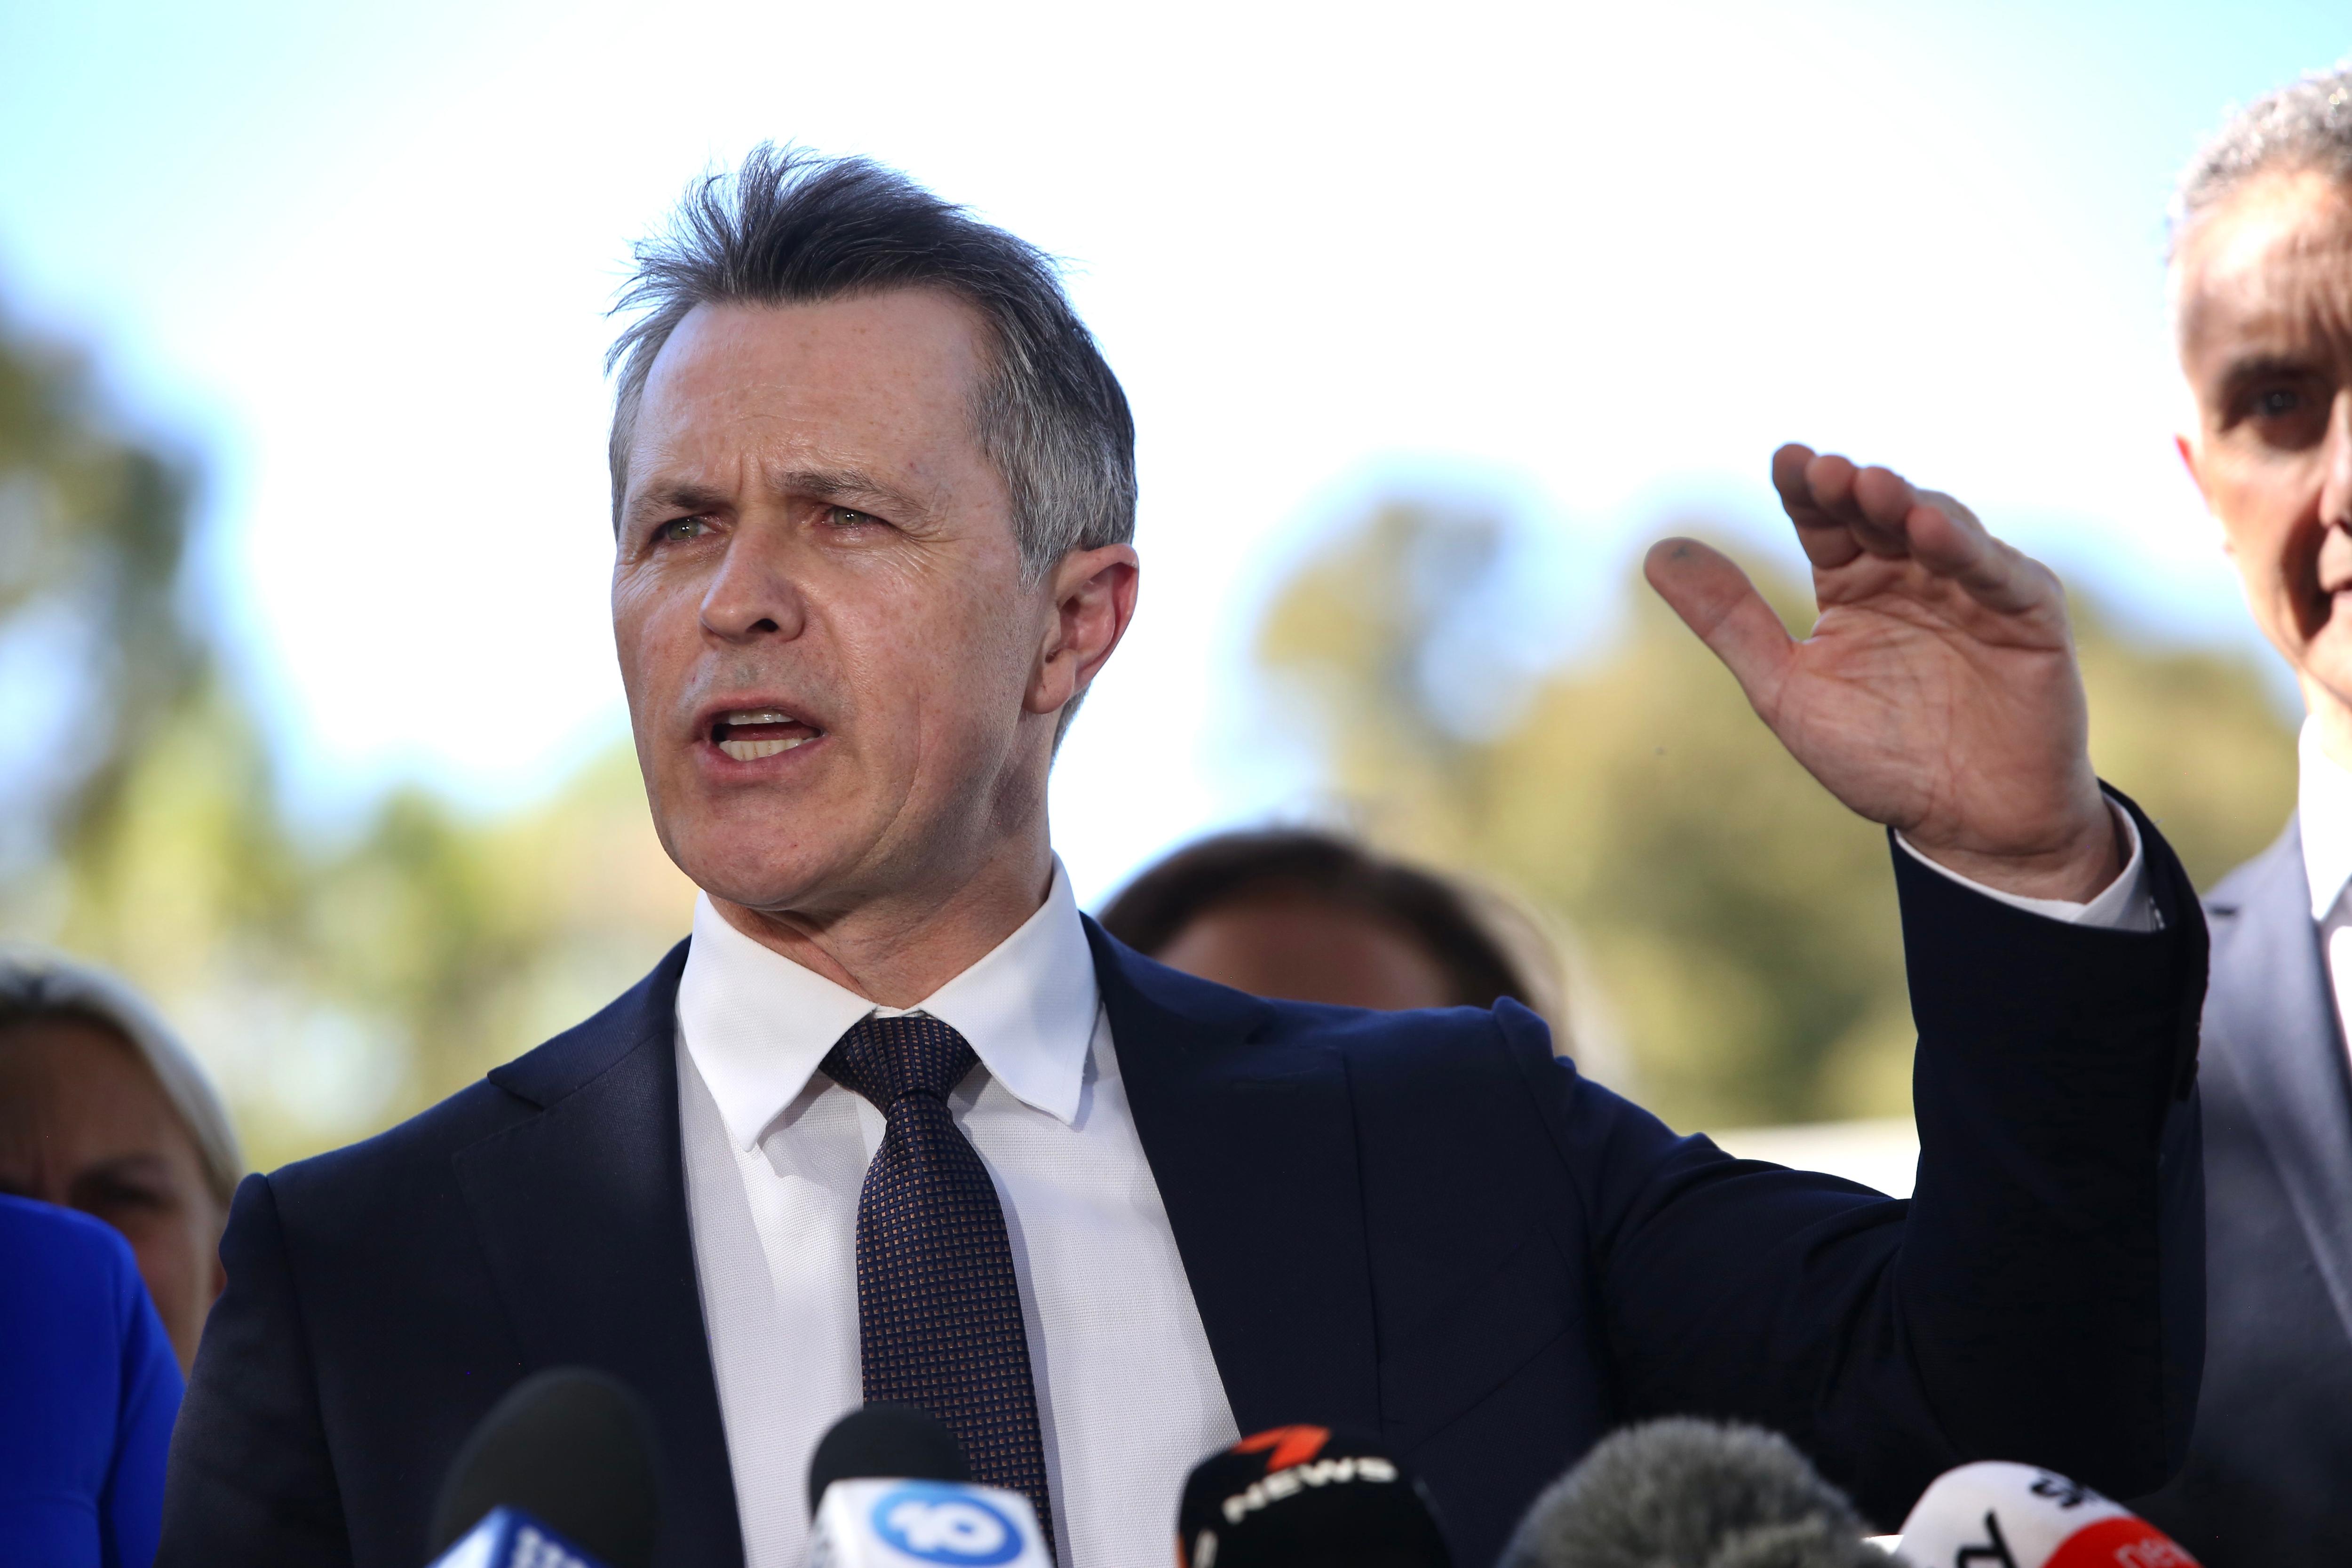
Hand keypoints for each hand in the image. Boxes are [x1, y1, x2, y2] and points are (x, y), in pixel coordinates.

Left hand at [1645, 444, 2120, 901]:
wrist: (1968, 823)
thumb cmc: (1879, 758)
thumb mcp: (1786, 690)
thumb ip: (1730, 623)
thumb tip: (1655, 552)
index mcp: (1854, 586)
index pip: (1824, 523)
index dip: (1805, 489)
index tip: (1785, 460)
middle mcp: (1912, 575)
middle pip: (1879, 514)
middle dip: (1852, 489)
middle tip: (1822, 471)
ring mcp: (1972, 589)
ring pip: (1939, 528)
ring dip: (1904, 505)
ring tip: (1869, 486)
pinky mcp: (2028, 613)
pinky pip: (1998, 571)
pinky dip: (1966, 548)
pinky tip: (1930, 529)